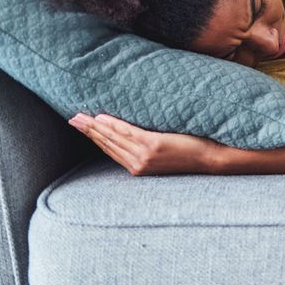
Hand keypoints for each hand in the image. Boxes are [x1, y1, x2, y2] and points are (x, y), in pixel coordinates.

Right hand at [68, 112, 221, 175]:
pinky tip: (102, 118)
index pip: (111, 150)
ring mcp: (145, 156)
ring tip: (80, 117)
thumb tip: (140, 131)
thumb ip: (150, 146)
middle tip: (72, 119)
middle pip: (107, 144)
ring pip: (113, 138)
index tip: (82, 127)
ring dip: (95, 127)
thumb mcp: (166, 152)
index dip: (95, 138)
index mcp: (139, 167)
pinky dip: (113, 125)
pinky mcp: (153, 146)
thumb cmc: (193, 152)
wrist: (212, 158)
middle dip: (88, 131)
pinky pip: (128, 133)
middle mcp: (138, 164)